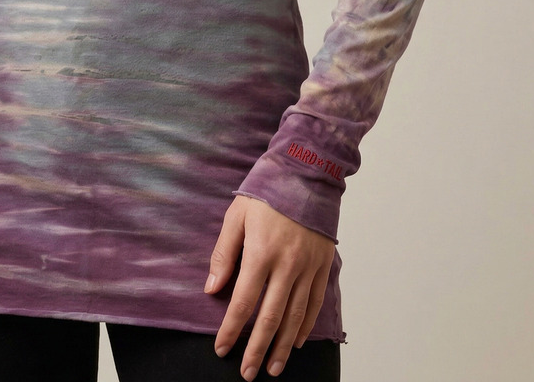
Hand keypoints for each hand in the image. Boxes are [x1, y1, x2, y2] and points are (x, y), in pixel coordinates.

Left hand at [205, 195, 333, 378]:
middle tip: (247, 373)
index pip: (243, 302)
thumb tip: (211, 288)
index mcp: (260, 252)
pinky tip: (293, 342)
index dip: (231, 330)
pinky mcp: (322, 266)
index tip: (221, 348)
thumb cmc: (266, 190)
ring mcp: (307, 267)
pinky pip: (313, 304)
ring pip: (294, 317)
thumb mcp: (236, 215)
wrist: (307, 172)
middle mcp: (286, 265)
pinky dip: (304, 326)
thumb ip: (224, 253)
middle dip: (256, 348)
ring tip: (271, 368)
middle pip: (269, 317)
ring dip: (281, 347)